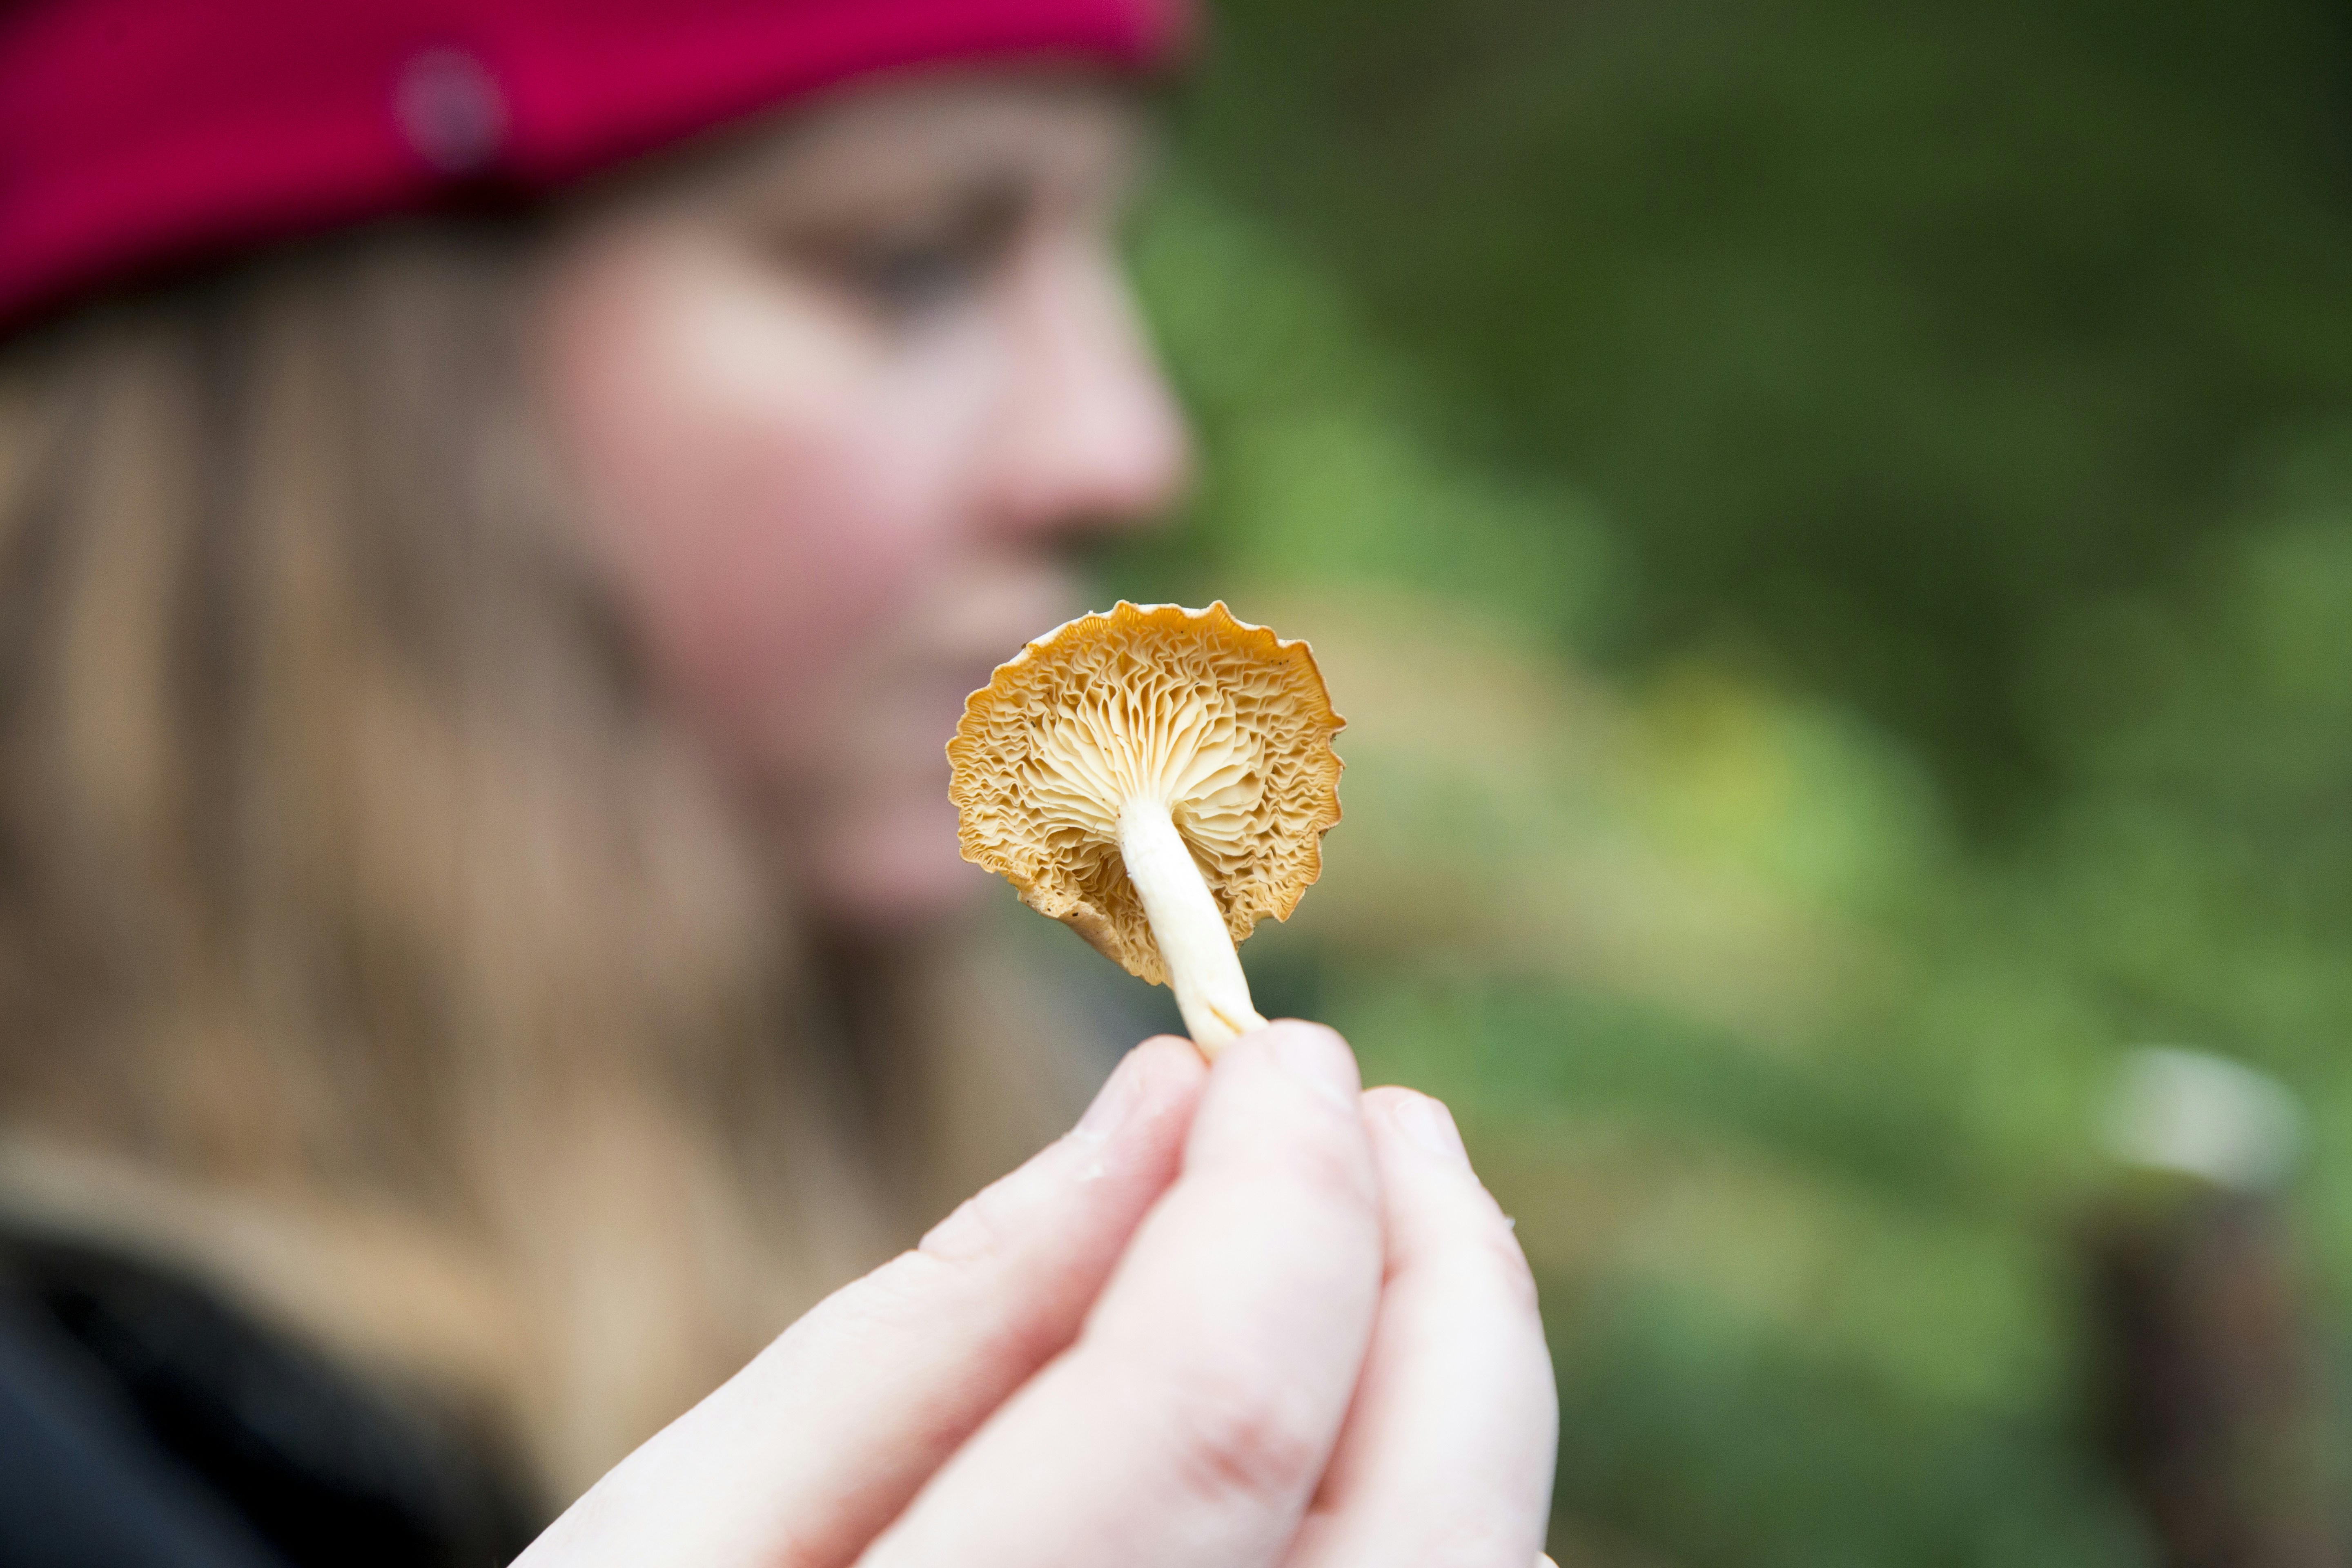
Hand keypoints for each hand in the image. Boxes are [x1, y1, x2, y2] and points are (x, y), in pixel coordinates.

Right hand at [517, 1022, 1557, 1567]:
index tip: (1274, 1053)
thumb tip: (1155, 1112)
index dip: (1279, 1194)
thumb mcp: (683, 1537)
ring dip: (1458, 1384)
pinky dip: (1437, 1504)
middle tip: (1373, 1114)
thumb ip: (937, 1324)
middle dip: (1433, 1274)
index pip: (1215, 1410)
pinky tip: (1357, 1413)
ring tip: (1377, 1230)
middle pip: (1426, 1523)